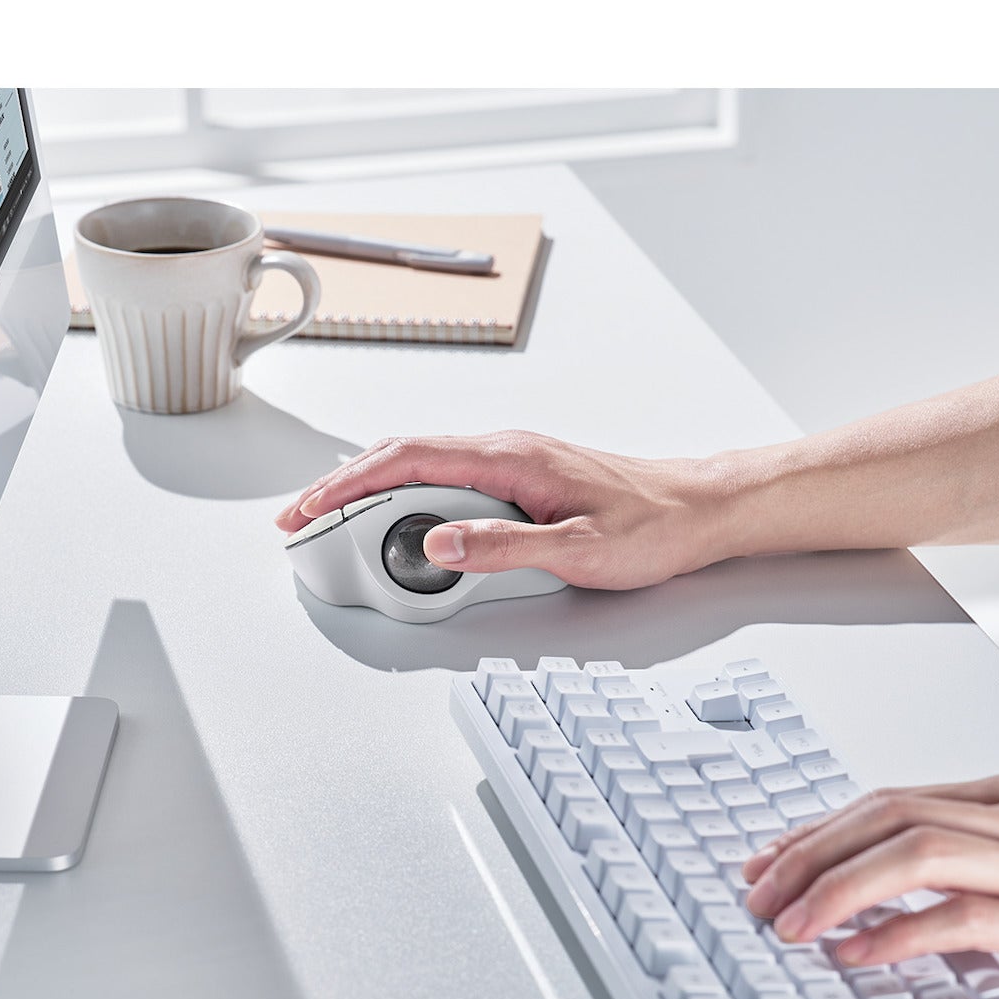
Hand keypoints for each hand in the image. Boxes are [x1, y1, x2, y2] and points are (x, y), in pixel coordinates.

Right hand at [273, 431, 741, 589]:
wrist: (698, 508)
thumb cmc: (651, 526)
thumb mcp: (576, 550)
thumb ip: (501, 547)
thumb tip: (438, 544)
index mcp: (510, 457)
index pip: (407, 460)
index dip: (348, 484)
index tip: (309, 509)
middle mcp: (505, 447)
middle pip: (401, 454)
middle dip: (341, 484)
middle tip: (301, 518)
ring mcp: (512, 458)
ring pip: (420, 462)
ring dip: (370, 486)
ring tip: (334, 519)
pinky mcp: (520, 474)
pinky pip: (445, 474)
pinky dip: (405, 490)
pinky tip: (398, 515)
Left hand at [741, 773, 998, 998]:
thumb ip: (991, 851)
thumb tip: (908, 878)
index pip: (892, 798)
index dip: (821, 828)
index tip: (773, 857)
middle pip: (886, 815)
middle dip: (809, 853)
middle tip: (757, 890)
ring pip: (911, 854)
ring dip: (835, 889)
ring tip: (788, 924)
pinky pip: (960, 919)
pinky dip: (896, 934)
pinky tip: (856, 954)